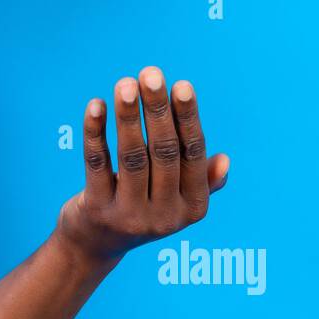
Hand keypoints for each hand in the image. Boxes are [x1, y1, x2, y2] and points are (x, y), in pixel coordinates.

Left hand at [56, 67, 229, 266]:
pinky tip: (95, 105)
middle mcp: (166, 217)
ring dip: (128, 116)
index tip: (181, 84)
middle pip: (163, 152)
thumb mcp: (175, 199)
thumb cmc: (141, 207)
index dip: (187, 118)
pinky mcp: (98, 211)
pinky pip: (97, 164)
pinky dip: (95, 132)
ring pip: (132, 156)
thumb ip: (200, 181)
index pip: (192, 154)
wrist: (95, 245)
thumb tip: (224, 161)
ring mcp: (130, 216)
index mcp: (193, 208)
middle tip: (151, 73)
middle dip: (158, 109)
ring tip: (125, 83)